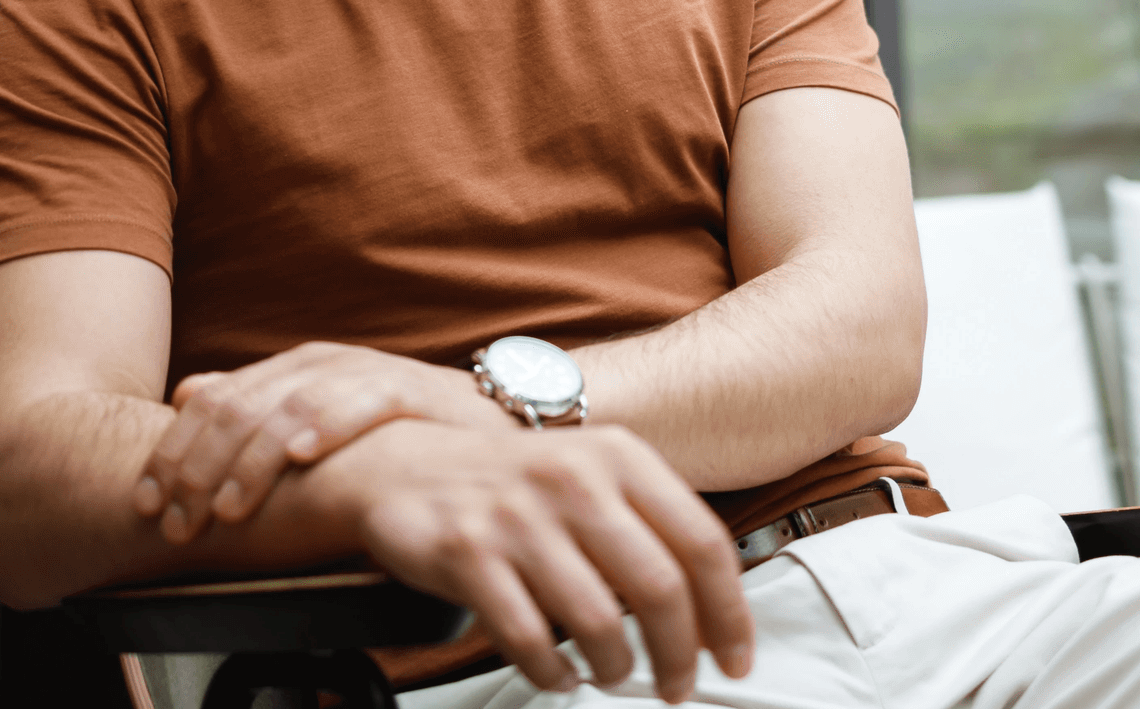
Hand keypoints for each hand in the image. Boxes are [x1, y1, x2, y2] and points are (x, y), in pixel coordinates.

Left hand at [138, 342, 507, 542]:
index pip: (214, 401)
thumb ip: (257, 405)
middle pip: (243, 405)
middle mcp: (322, 363)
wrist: (485, 417)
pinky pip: (363, 403)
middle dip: (200, 465)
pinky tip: (302, 454)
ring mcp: (366, 371)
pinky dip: (328, 426)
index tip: (149, 502)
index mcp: (292, 369)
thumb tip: (187, 394)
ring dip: (253, 459)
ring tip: (229, 505)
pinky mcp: (411, 389)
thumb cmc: (397, 428)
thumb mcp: (318, 416)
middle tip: (179, 517)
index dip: (174, 451)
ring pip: (292, 405)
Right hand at [322, 419, 754, 704]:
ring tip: (613, 672)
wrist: (404, 462)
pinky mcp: (469, 554)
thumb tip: (712, 609)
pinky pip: (531, 642)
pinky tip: (558, 673)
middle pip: (660, 589)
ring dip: (617, 668)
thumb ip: (650, 524)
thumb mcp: (590, 471)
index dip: (729, 612)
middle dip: (680, 656)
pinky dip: (554, 675)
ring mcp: (519, 517)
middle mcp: (573, 478)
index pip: (702, 541)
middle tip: (677, 685)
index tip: (736, 656)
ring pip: (599, 623)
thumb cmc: (512, 480)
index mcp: (617, 455)